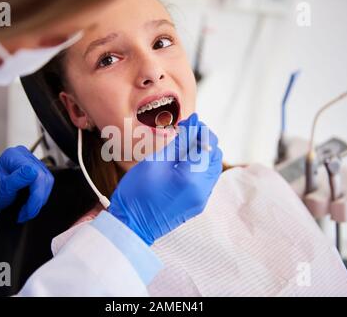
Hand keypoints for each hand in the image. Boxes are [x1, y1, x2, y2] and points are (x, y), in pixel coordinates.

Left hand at [0, 146, 53, 222]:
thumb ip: (18, 178)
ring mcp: (31, 162)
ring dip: (40, 199)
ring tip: (28, 210)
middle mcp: (24, 155)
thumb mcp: (3, 187)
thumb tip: (33, 171)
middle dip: (38, 200)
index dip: (36, 195)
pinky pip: (46, 183)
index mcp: (15, 156)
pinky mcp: (36, 170)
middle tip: (28, 213)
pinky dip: (40, 196)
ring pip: (47, 182)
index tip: (30, 210)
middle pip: (44, 178)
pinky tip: (31, 203)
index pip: (37, 174)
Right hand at [108, 113, 222, 244]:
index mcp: (192, 177)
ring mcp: (202, 198)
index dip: (200, 128)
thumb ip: (179, 142)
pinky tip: (184, 161)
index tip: (190, 120)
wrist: (131, 225)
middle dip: (204, 139)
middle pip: (215, 154)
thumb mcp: (156, 161)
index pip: (207, 144)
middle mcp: (203, 189)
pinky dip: (200, 165)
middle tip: (186, 131)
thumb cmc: (137, 192)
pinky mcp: (197, 203)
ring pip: (213, 166)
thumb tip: (195, 123)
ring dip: (203, 152)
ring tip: (184, 145)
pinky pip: (207, 178)